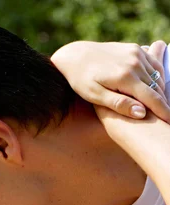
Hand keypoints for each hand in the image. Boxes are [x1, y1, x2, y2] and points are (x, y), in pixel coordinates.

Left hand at [51, 40, 169, 122]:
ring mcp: (136, 53)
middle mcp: (134, 62)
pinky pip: (153, 64)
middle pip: (157, 87)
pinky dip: (157, 77)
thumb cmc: (81, 80)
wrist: (76, 55)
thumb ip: (119, 104)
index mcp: (125, 77)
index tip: (169, 123)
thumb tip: (141, 113)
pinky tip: (154, 89)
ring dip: (160, 91)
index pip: (152, 98)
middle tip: (165, 119)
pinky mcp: (135, 49)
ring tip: (159, 106)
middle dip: (163, 103)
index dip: (163, 111)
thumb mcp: (96, 96)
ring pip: (157, 76)